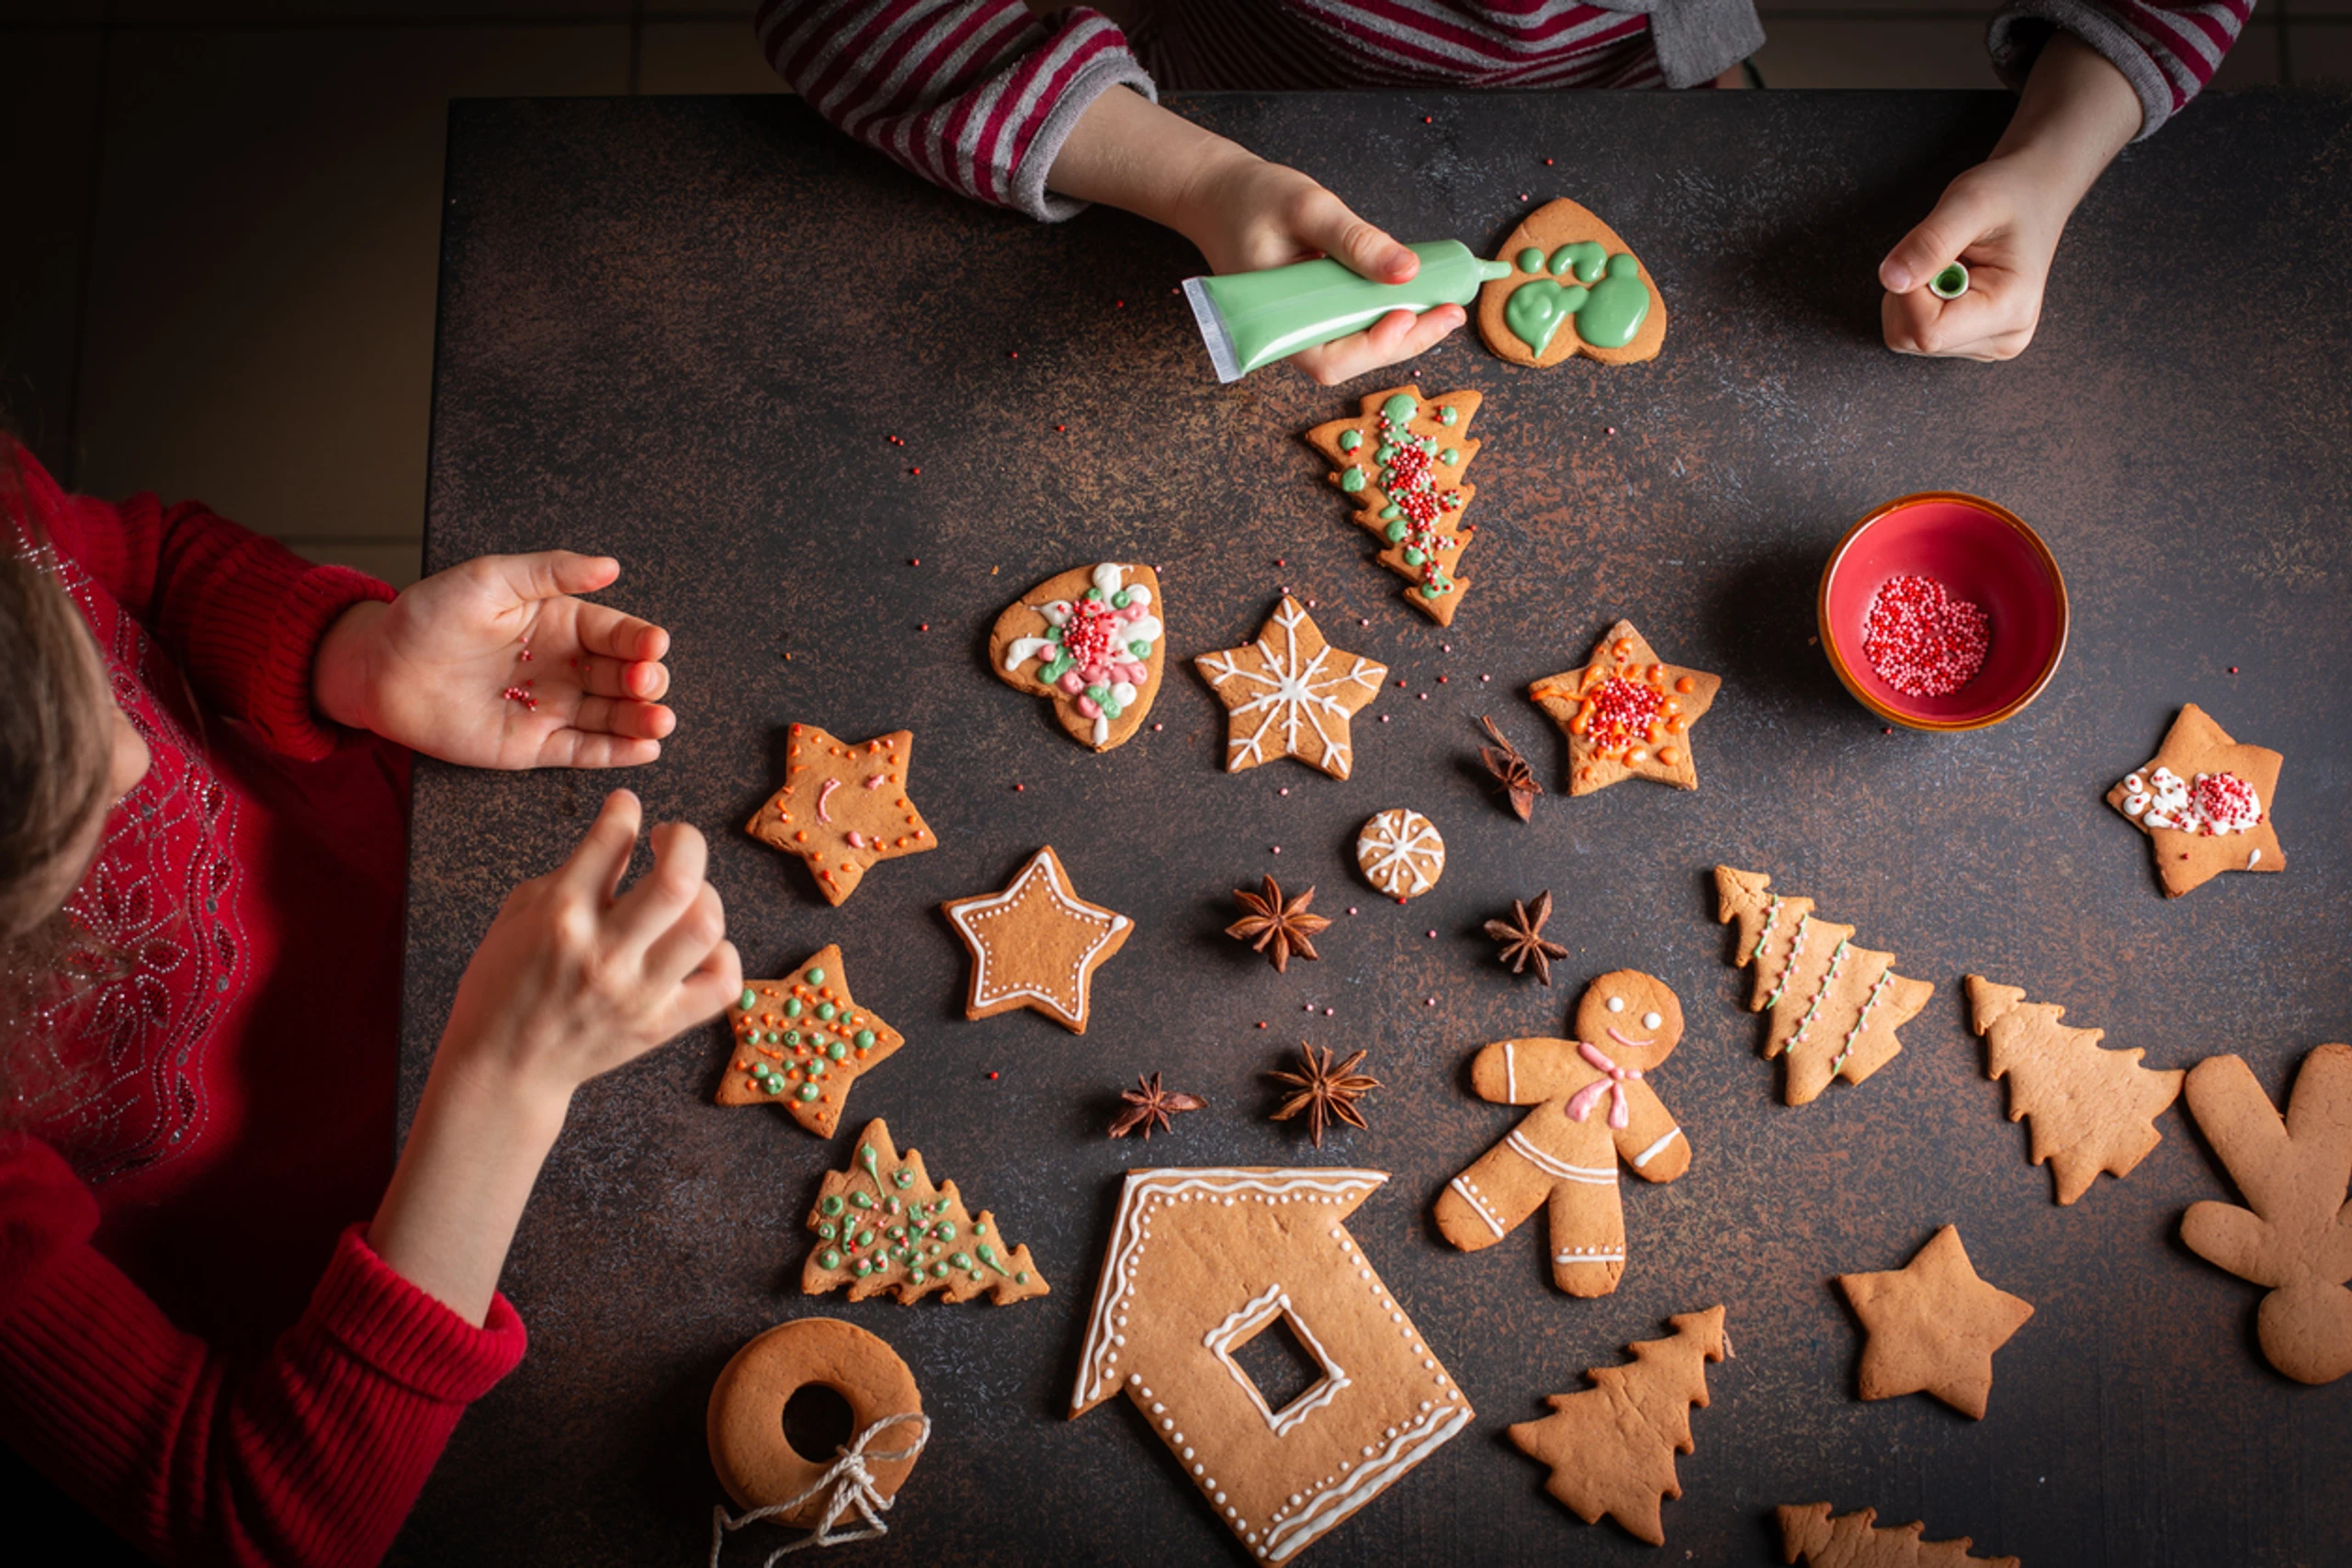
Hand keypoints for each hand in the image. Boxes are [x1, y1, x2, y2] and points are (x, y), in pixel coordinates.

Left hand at [314, 552, 673, 767]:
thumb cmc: (429, 617)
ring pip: (613, 717)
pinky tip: (644, 748)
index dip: (640, 638)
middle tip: (645, 681)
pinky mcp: (535, 746)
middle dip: (645, 680)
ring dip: (642, 719)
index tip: (654, 643)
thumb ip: (551, 571)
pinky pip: (584, 752)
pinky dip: (617, 754)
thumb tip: (609, 565)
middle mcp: (566, 667)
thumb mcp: (490, 578)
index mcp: (561, 623)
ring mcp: (553, 708)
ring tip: (659, 720)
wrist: (380, 669)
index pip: (616, 632)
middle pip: (624, 676)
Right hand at [437, 789, 739, 1113]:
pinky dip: (723, 956)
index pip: (612, 838)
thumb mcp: (519, 914)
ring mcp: (637, 992)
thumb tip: (626, 833)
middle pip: (678, 879)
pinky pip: (722, 984)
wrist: (503, 1068)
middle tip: (670, 839)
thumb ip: (574, 873)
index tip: (627, 809)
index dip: (626, 809)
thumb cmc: (504, 984)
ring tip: (685, 897)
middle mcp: (604, 952)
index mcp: (560, 916)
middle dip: (685, 839)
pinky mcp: (660, 1025)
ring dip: (706, 895)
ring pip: (706, 926)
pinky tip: (701, 947)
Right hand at [1173, 149, 1464, 385]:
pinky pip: (1354, 325)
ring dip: (1404, 333)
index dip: (1372, 347)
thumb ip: (1355, 240)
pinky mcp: (1316, 312)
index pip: (1327, 360)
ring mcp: (1304, 326)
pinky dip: (1389, 315)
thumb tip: (1408, 271)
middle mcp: (1290, 334)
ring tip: (1445, 307)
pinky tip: (1420, 298)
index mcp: (1274, 321)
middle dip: (1405, 342)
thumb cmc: (1251, 199)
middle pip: (1351, 361)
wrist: (1217, 194)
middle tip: (1452, 313)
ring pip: (1358, 348)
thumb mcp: (1307, 206)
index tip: (1406, 316)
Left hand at [1877, 158, 2065, 360]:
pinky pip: (1915, 332)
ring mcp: (1987, 343)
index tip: (1930, 254)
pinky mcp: (1971, 338)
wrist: (2036, 192)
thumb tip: (1891, 280)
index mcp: (2010, 311)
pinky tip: (1949, 276)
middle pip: (1913, 338)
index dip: (1909, 292)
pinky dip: (1917, 302)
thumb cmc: (2012, 193)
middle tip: (1944, 255)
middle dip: (1909, 293)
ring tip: (1952, 262)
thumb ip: (1929, 243)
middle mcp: (2004, 338)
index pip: (1927, 331)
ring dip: (1912, 296)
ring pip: (1909, 338)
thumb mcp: (1969, 202)